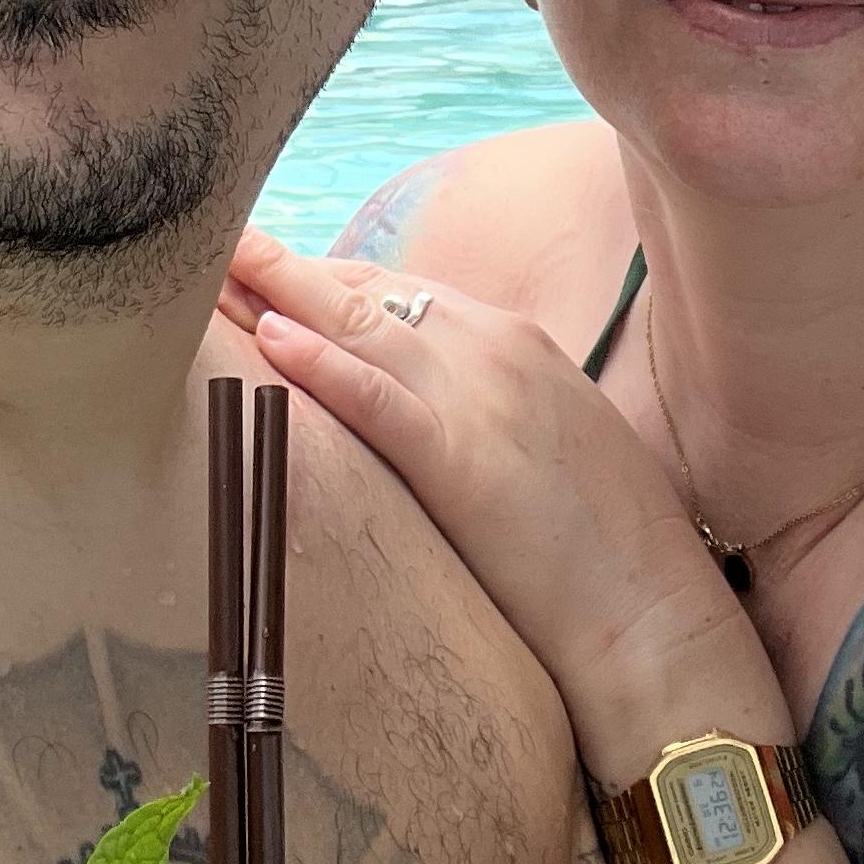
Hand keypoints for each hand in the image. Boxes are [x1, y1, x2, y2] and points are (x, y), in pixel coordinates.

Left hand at [220, 232, 774, 764]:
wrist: (653, 613)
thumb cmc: (603, 547)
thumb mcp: (549, 445)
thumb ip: (488, 408)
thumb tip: (420, 411)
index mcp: (518, 343)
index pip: (400, 292)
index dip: (324, 280)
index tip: (263, 271)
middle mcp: (497, 348)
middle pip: (368, 292)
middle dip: (284, 271)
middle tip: (211, 250)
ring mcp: (481, 395)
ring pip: (361, 325)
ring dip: (277, 294)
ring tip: (209, 270)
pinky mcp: (464, 456)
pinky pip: (378, 397)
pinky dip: (321, 364)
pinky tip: (269, 340)